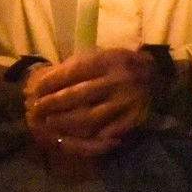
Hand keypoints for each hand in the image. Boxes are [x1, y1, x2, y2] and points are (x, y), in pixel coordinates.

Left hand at [24, 48, 158, 156]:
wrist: (156, 72)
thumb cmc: (116, 64)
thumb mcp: (96, 56)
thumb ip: (71, 68)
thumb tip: (38, 83)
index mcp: (106, 61)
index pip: (67, 75)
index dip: (46, 85)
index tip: (34, 92)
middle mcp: (117, 80)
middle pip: (74, 96)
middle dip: (50, 105)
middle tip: (37, 111)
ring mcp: (127, 100)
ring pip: (89, 117)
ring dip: (65, 122)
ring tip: (51, 123)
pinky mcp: (135, 116)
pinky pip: (108, 131)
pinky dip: (90, 136)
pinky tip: (76, 135)